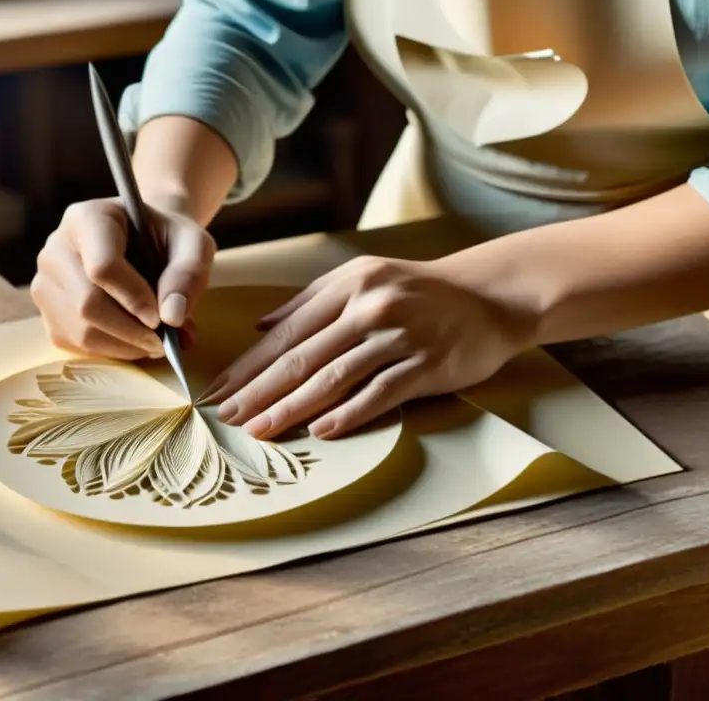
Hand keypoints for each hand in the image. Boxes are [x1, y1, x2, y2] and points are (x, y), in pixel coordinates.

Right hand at [31, 196, 215, 359]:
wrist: (146, 242)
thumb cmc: (168, 239)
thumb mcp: (192, 244)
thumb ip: (188, 274)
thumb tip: (171, 317)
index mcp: (87, 218)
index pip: (102, 267)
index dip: (134, 298)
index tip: (162, 319)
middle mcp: (56, 248)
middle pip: (86, 303)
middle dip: (131, 331)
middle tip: (164, 342)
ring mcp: (46, 281)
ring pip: (79, 330)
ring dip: (124, 346)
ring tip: (156, 342)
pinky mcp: (47, 312)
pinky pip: (74, 344)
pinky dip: (110, 351)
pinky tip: (134, 342)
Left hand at [200, 256, 529, 439]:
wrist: (489, 296)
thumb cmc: (420, 290)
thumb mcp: (364, 277)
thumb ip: (312, 300)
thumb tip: (261, 326)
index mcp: (349, 285)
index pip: (288, 331)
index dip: (250, 364)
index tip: (219, 390)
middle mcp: (370, 307)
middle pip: (303, 357)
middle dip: (258, 391)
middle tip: (225, 417)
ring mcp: (399, 336)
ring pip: (334, 377)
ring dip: (292, 408)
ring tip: (260, 430)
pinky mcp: (425, 364)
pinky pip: (380, 393)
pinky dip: (349, 413)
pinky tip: (321, 431)